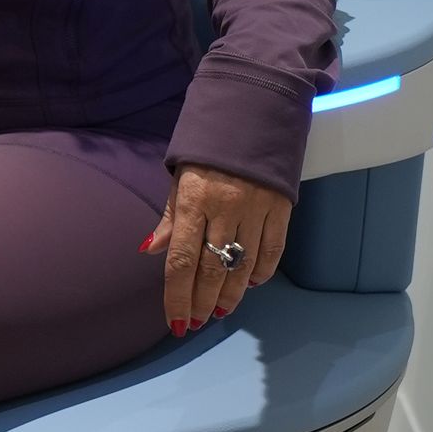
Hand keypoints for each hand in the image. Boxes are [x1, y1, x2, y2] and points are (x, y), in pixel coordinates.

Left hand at [140, 164, 291, 334]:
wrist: (255, 110)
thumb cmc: (208, 147)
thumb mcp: (180, 176)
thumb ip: (170, 217)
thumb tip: (151, 250)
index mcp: (194, 200)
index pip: (183, 260)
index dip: (178, 296)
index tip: (177, 322)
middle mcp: (225, 208)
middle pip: (212, 269)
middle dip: (202, 302)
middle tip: (196, 322)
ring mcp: (256, 208)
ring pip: (243, 266)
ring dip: (231, 294)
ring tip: (218, 310)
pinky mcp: (281, 207)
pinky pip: (273, 250)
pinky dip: (261, 271)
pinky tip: (250, 283)